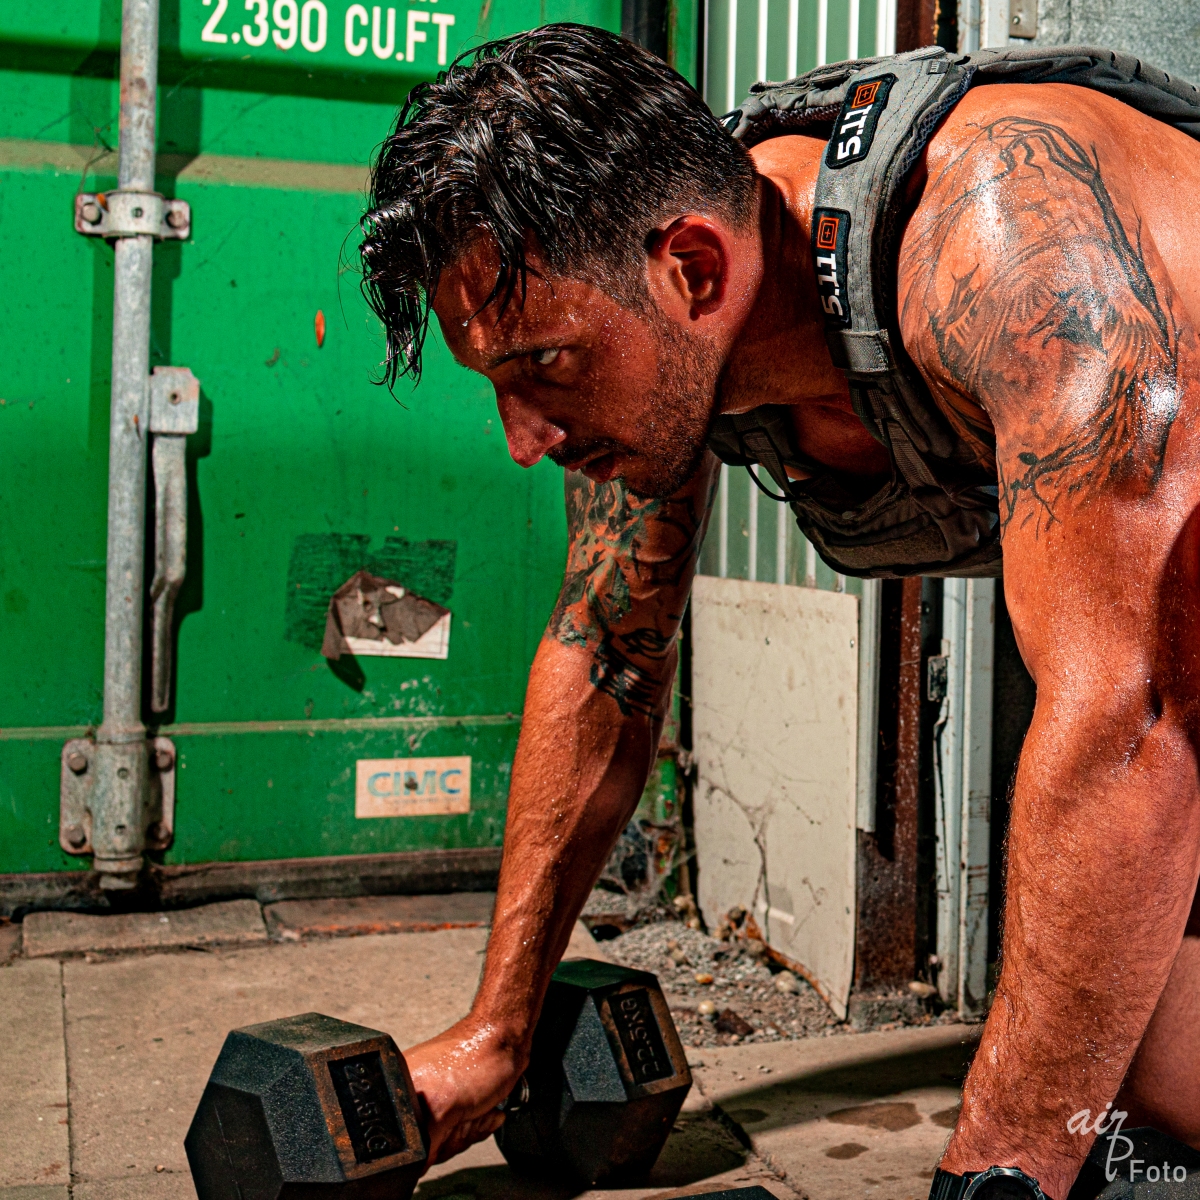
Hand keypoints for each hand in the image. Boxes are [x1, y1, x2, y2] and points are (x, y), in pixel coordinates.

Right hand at [404, 1016, 526, 1166]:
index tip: (444, 1127)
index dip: (427, 1144)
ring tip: (475, 1107)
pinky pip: (460, 1133)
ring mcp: (434, 1099)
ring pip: (445, 1142)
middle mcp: (412, 1094)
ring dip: (467, 1130)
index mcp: (398, 1089)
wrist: (506, 1039)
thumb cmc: (476, 1057)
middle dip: (451, 1136)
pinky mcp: (454, 1103)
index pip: (402, 1143)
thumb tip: (412, 1170)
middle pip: (424, 1147)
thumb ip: (422, 1143)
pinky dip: (476, 1126)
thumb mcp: (441, 1108)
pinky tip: (484, 1110)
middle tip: (463, 1113)